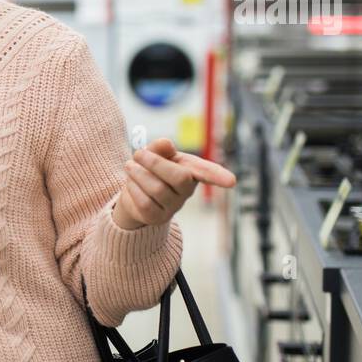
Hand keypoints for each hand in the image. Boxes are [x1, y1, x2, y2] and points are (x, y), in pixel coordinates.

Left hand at [113, 138, 236, 229]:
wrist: (132, 190)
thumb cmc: (150, 168)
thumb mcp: (155, 153)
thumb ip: (160, 147)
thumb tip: (166, 144)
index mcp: (191, 171)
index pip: (207, 172)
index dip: (218, 175)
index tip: (232, 181)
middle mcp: (186, 191)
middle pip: (179, 177)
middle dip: (155, 163)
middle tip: (138, 153)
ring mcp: (173, 206)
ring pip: (158, 189)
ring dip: (139, 174)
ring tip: (129, 166)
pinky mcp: (157, 217)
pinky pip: (145, 202)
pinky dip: (133, 189)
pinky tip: (131, 183)